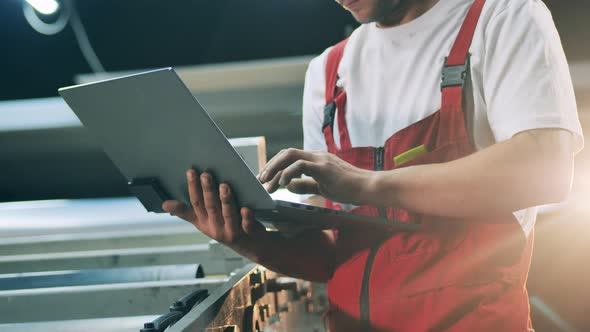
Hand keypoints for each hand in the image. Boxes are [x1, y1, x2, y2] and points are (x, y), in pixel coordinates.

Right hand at [162, 169, 266, 248]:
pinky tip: (246, 208)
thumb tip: (165, 204)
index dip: (193, 187)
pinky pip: (247, 224)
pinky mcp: (249, 232)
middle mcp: (217, 227)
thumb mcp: (202, 222)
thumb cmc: (225, 229)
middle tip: (206, 174)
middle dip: (208, 191)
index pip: (196, 203)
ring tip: (224, 186)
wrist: (250, 246)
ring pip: (228, 215)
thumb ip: (186, 212)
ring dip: (226, 201)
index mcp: (204, 222)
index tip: (191, 171)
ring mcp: (233, 231)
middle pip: (211, 207)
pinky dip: (247, 217)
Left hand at [257, 148, 373, 204]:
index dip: (275, 166)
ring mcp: (320, 159)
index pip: (290, 157)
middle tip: (261, 180)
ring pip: (290, 155)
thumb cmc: (350, 188)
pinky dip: (288, 173)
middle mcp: (316, 156)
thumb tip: (289, 185)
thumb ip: (306, 184)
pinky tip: (282, 183)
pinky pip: (300, 165)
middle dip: (270, 166)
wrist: (369, 187)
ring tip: (266, 183)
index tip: (265, 179)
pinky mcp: (324, 167)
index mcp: (316, 160)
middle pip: (286, 153)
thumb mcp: (323, 186)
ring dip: (275, 169)